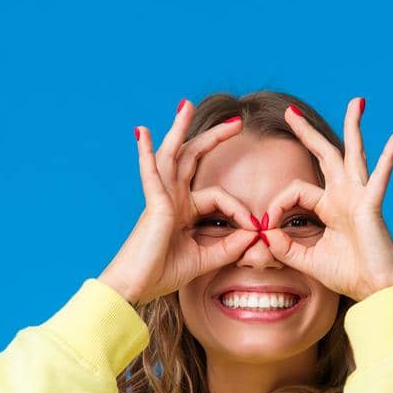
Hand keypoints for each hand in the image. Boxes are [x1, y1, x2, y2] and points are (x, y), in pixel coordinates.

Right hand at [98, 103, 261, 305]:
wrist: (137, 287)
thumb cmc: (162, 274)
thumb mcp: (205, 259)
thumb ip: (229, 247)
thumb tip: (253, 234)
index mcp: (183, 211)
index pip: (217, 197)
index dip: (239, 209)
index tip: (255, 226)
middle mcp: (172, 199)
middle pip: (192, 159)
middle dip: (214, 139)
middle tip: (236, 122)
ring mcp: (161, 199)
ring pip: (172, 156)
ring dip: (179, 129)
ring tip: (186, 105)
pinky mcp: (154, 205)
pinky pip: (150, 173)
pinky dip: (146, 152)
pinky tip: (142, 132)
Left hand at [256, 98, 392, 301]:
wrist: (374, 289)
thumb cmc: (348, 275)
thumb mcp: (307, 260)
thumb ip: (285, 247)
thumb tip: (265, 232)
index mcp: (330, 207)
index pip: (295, 191)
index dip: (276, 205)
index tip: (266, 227)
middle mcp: (344, 196)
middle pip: (325, 155)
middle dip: (306, 132)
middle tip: (290, 111)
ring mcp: (359, 197)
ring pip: (353, 154)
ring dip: (353, 127)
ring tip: (357, 101)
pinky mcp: (372, 205)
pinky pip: (380, 177)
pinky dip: (390, 156)